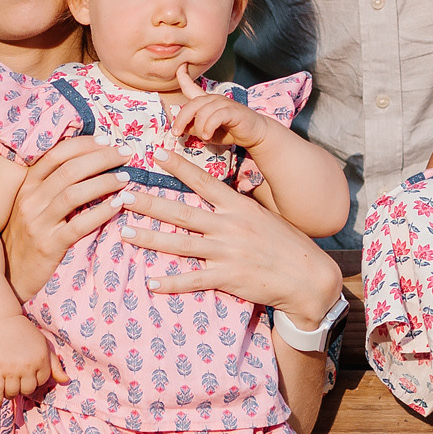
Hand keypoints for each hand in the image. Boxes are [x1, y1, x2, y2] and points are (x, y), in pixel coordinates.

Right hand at [0, 314, 64, 405]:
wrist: (1, 322)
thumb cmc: (24, 333)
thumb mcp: (44, 345)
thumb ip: (55, 365)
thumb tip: (66, 381)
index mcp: (41, 360)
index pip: (41, 382)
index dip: (35, 380)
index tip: (28, 375)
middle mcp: (27, 366)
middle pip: (27, 390)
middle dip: (23, 388)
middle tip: (17, 382)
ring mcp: (10, 369)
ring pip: (12, 393)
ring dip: (10, 393)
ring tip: (8, 388)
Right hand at [4, 136, 129, 300]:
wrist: (10, 276)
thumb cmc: (28, 237)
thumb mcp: (32, 207)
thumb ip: (51, 186)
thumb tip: (87, 162)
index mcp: (27, 186)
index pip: (56, 154)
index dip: (83, 144)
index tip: (107, 140)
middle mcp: (30, 200)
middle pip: (69, 170)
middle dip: (101, 158)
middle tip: (125, 153)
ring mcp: (37, 223)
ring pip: (73, 194)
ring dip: (104, 182)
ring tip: (125, 178)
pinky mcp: (48, 246)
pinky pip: (78, 225)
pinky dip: (101, 212)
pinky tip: (118, 205)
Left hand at [124, 149, 341, 325]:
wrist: (309, 277)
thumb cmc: (287, 245)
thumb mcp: (264, 216)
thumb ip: (237, 209)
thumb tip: (217, 198)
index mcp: (238, 207)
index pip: (203, 181)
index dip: (178, 166)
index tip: (156, 152)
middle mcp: (229, 226)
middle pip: (181, 212)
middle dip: (150, 203)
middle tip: (123, 195)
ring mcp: (227, 252)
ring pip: (180, 244)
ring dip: (150, 239)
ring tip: (125, 233)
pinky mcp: (228, 277)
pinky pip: (193, 279)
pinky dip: (171, 282)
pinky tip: (151, 282)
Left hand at [169, 63, 269, 150]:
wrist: (255, 133)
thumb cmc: (230, 131)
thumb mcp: (207, 131)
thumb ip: (194, 128)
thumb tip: (181, 127)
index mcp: (207, 101)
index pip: (192, 86)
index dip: (183, 76)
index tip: (180, 66)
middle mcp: (214, 99)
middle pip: (193, 104)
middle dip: (182, 118)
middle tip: (176, 132)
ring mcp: (224, 103)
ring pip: (203, 111)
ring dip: (199, 126)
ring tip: (203, 137)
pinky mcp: (233, 111)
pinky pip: (216, 117)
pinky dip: (209, 127)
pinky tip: (208, 136)